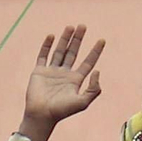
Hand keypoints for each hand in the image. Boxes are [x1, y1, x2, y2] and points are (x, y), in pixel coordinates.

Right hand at [19, 25, 104, 140]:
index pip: (88, 62)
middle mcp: (65, 73)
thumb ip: (93, 89)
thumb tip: (97, 71)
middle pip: (73, 52)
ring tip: (70, 27)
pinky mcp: (39, 71)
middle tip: (83, 26)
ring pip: (60, 51)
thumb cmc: (63, 111)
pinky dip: (46, 45)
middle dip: (78, 40)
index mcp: (76, 80)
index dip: (95, 51)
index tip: (102, 40)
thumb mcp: (83, 102)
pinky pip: (43, 55)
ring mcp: (52, 71)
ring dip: (65, 39)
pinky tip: (51, 36)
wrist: (42, 114)